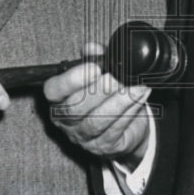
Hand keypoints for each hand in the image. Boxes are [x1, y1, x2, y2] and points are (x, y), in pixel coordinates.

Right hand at [43, 42, 150, 168]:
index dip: (70, 80)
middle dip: (99, 90)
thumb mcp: (98, 74)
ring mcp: (84, 137)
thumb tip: (93, 48)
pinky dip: (130, 109)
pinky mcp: (105, 146)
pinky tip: (140, 94)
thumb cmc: (105, 97)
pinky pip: (116, 128)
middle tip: (116, 76)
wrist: (124, 128)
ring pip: (97, 121)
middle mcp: (67, 121)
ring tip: (133, 85)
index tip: (93, 67)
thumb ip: (94, 58)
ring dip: (118, 100)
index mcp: (59, 99)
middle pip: (75, 108)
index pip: (53, 91)